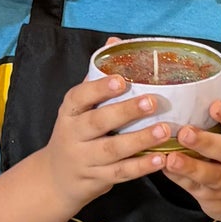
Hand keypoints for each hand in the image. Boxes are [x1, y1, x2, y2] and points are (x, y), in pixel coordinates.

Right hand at [39, 70, 173, 215]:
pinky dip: (141, 166)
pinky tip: (161, 159)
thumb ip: (97, 78)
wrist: (56, 178)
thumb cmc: (76, 133)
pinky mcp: (96, 179)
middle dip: (125, 112)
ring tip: (164, 130)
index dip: (99, 88)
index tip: (122, 80)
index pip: (79, 97)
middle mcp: (73, 135)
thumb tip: (115, 42)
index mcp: (69, 112)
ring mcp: (84, 159)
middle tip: (152, 102)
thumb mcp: (79, 107)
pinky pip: (120, 173)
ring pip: (111, 150)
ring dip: (139, 140)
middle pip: (97, 123)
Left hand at [160, 98, 220, 221]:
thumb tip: (178, 96)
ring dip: (190, 166)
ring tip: (172, 159)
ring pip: (211, 175)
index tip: (214, 105)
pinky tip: (164, 169)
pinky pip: (194, 188)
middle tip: (185, 133)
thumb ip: (215, 124)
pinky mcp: (213, 197)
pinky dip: (178, 178)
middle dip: (207, 142)